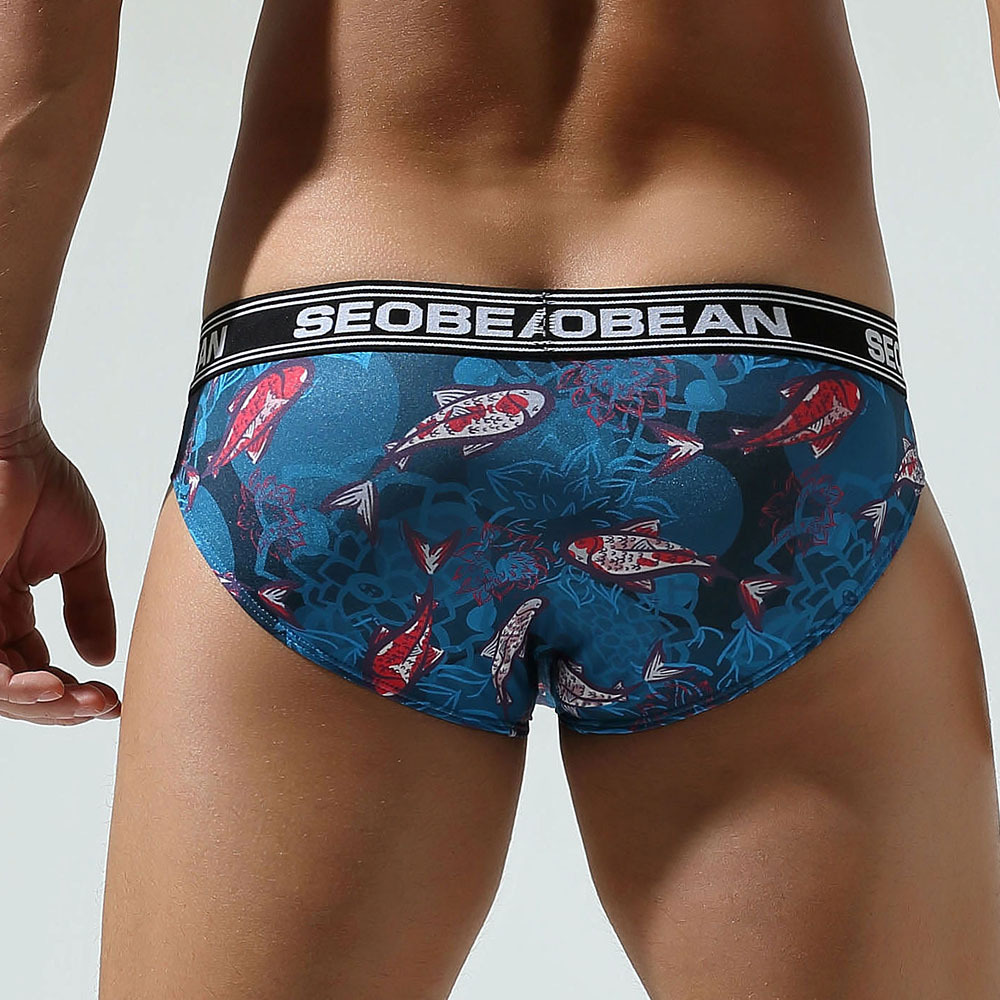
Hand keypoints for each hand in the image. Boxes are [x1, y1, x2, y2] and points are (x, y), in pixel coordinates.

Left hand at [0, 413, 119, 724]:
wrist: (11, 445)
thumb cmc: (39, 483)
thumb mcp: (81, 554)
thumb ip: (89, 606)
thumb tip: (102, 657)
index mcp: (7, 607)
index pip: (33, 668)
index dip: (70, 693)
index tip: (111, 698)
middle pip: (15, 690)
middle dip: (60, 708)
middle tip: (99, 705)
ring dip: (38, 705)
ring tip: (77, 701)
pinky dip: (12, 685)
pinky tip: (49, 685)